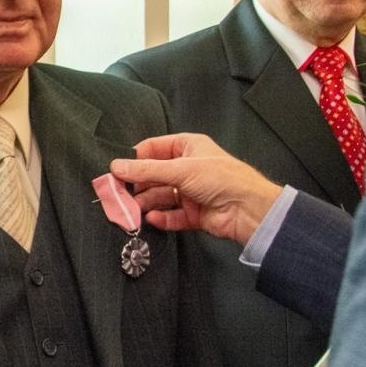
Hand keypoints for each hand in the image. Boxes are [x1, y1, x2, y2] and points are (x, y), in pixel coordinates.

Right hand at [109, 133, 282, 246]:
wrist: (248, 210)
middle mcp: (188, 168)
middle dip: (138, 185)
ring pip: (160, 196)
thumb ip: (146, 170)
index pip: (154, 149)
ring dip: (146, 203)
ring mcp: (190, 192)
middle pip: (154, 175)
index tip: (118, 170)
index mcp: (188, 147)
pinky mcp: (193, 213)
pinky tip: (151, 219)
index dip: (136, 159)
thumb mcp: (180, 169)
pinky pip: (171, 215)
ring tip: (132, 209)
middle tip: (119, 193)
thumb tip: (117, 167)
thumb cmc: (222, 178)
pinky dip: (161, 218)